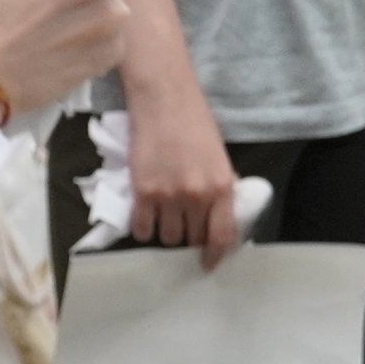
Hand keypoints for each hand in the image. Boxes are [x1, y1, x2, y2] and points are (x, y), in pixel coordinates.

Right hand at [119, 85, 243, 267]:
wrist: (163, 98)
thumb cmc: (194, 122)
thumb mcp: (218, 157)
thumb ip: (218, 188)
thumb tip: (217, 215)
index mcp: (222, 187)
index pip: (222, 236)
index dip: (215, 256)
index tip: (207, 265)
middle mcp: (197, 197)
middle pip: (192, 239)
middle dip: (189, 239)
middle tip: (183, 228)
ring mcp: (168, 196)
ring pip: (167, 237)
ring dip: (166, 232)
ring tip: (164, 215)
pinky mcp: (142, 192)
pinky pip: (142, 228)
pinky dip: (143, 228)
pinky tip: (145, 216)